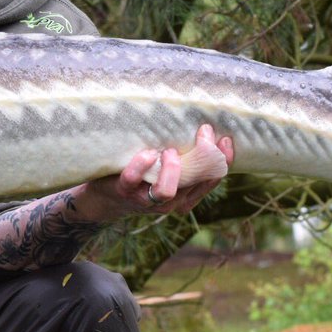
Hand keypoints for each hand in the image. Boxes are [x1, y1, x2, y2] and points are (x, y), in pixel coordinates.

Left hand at [81, 124, 233, 219]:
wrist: (106, 197)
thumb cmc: (144, 176)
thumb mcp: (168, 167)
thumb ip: (185, 157)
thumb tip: (206, 129)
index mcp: (186, 195)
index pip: (211, 179)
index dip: (223, 160)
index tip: (225, 139)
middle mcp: (171, 201)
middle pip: (195, 183)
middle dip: (203, 156)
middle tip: (203, 131)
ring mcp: (146, 200)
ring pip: (167, 191)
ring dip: (172, 168)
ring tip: (169, 150)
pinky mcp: (124, 192)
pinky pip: (133, 180)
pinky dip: (140, 166)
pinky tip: (147, 153)